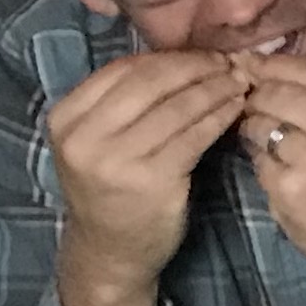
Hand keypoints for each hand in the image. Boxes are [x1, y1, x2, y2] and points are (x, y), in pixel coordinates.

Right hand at [49, 50, 252, 305]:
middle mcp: (84, 137)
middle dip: (196, 67)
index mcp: (66, 117)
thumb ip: (124, 102)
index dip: (169, 57)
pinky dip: (219, 116)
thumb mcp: (98, 140)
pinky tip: (235, 109)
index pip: (123, 69)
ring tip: (239, 81)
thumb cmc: (110, 188)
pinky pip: (194, 136)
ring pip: (177, 107)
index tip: (202, 53)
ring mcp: (116, 160)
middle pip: (150, 82)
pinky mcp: (152, 180)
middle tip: (230, 62)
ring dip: (214, 89)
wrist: (109, 251)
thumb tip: (184, 57)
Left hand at [225, 52, 305, 297]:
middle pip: (278, 92)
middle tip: (250, 102)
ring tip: (262, 138)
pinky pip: (258, 160)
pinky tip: (273, 168)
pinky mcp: (291, 189)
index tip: (253, 64)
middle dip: (257, 94)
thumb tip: (278, 74)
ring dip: (252, 127)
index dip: (272, 64)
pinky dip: (258, 160)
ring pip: (260, 123)